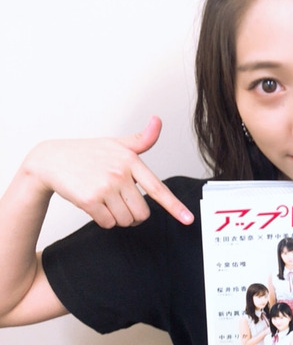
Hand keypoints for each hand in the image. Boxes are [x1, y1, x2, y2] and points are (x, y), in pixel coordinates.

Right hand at [25, 117, 193, 227]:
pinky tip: (94, 205)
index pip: (157, 188)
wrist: (51, 160)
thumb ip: (141, 139)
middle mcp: (120, 173)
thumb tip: (158, 121)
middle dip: (133, 215)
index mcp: (131, 160)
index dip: (174, 206)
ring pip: (125, 221)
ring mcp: (105, 187)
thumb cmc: (88, 153)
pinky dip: (103, 220)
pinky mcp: (90, 200)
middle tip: (120, 202)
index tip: (188, 219)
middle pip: (142, 213)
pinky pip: (108, 223)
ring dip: (117, 218)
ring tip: (105, 201)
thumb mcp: (116, 144)